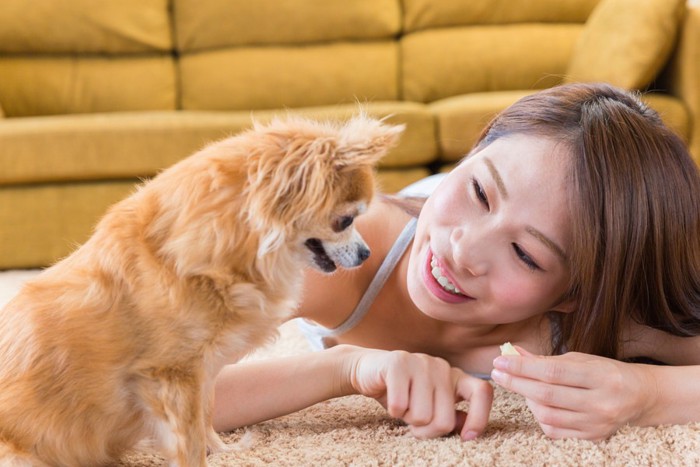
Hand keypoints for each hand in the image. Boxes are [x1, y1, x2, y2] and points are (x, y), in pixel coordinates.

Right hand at [345, 347, 492, 439]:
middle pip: (445, 419)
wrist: (369, 372)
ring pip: (422, 416)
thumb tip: (468, 429)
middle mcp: (442, 367)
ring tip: (402, 406)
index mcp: (455, 377)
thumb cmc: (404, 393)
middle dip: (427, 431)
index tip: (466, 438)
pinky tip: (390, 400)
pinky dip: (393, 411)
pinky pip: (400, 405)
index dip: (479, 418)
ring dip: (407, 419)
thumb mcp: (430, 406)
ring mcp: (421, 362)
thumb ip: (451, 415)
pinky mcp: (398, 362)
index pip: (482, 392)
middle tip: (414, 423)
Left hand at [491, 348, 655, 439]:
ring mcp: (597, 424)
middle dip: (516, 382)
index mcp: (600, 376)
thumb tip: (512, 352)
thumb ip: (546, 360)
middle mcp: (601, 402)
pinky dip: (539, 416)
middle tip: (497, 372)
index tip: (500, 360)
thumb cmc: (607, 372)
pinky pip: (554, 430)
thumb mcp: (580, 359)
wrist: (641, 397)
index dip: (522, 367)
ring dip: (526, 399)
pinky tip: (535, 403)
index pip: (552, 373)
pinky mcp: (593, 438)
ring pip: (547, 415)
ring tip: (519, 385)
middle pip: (547, 395)